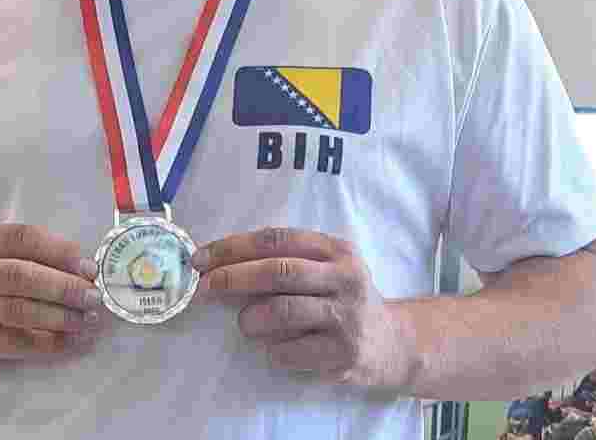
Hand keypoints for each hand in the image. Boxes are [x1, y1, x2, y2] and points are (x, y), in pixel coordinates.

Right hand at [0, 223, 103, 382]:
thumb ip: (18, 257)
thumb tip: (78, 268)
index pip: (20, 237)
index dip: (59, 250)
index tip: (88, 266)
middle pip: (20, 275)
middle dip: (63, 286)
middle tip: (93, 296)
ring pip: (18, 310)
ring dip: (60, 316)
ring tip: (87, 320)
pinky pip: (15, 341)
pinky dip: (47, 343)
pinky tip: (70, 342)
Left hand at [192, 227, 407, 390]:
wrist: (394, 344)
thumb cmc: (344, 299)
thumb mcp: (328, 268)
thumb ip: (287, 260)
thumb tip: (220, 264)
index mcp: (336, 250)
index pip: (277, 240)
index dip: (233, 247)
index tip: (202, 259)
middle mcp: (345, 278)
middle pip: (278, 272)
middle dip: (232, 278)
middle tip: (204, 288)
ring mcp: (347, 317)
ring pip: (283, 312)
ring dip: (251, 318)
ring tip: (245, 324)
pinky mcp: (343, 355)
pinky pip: (291, 351)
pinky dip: (272, 350)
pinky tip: (273, 348)